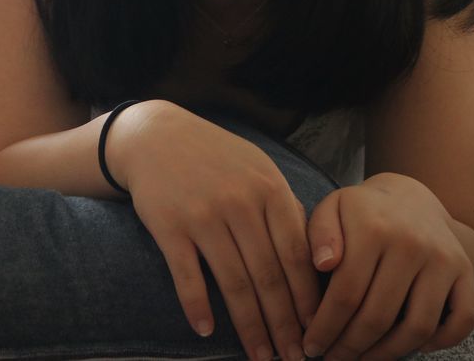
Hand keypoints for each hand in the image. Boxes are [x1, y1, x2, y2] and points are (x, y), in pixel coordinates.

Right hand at [108, 101, 319, 360]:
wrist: (155, 135)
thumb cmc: (215, 157)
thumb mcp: (258, 169)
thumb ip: (286, 210)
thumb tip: (317, 261)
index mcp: (269, 191)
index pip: (297, 258)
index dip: (308, 302)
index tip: (317, 333)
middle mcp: (239, 203)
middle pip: (268, 277)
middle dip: (284, 324)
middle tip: (294, 358)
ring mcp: (202, 214)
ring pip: (233, 282)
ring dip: (249, 326)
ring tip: (260, 355)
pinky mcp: (168, 225)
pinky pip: (187, 275)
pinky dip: (197, 306)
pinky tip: (206, 331)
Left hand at [303, 173, 473, 359]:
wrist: (409, 197)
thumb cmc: (361, 212)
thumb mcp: (331, 208)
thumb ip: (319, 234)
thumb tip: (322, 265)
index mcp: (373, 229)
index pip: (346, 293)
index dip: (326, 327)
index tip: (311, 346)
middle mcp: (413, 245)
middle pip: (379, 316)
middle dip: (351, 346)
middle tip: (333, 359)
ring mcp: (444, 260)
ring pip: (418, 326)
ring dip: (388, 352)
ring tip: (363, 359)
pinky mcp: (466, 273)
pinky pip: (463, 319)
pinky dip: (441, 342)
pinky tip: (412, 347)